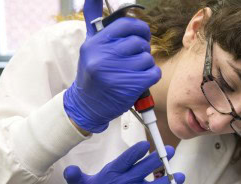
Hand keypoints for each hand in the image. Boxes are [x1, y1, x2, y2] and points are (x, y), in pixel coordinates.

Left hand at [63, 141, 184, 183]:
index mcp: (115, 172)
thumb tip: (69, 170)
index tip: (144, 145)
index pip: (126, 160)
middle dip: (156, 160)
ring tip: (178, 176)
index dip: (135, 153)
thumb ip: (76, 178)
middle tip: (169, 151)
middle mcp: (128, 181)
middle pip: (144, 169)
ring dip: (166, 181)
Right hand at [64, 0, 160, 132]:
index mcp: (95, 43)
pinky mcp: (130, 86)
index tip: (140, 36)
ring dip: (145, 65)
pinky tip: (140, 80)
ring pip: (147, 57)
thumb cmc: (92, 74)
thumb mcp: (89, 46)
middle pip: (139, 42)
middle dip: (142, 49)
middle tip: (135, 58)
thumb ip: (93, 20)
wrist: (87, 106)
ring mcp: (117, 71)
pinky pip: (154, 72)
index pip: (126, 25)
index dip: (139, 29)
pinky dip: (151, 76)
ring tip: (134, 71)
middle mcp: (104, 55)